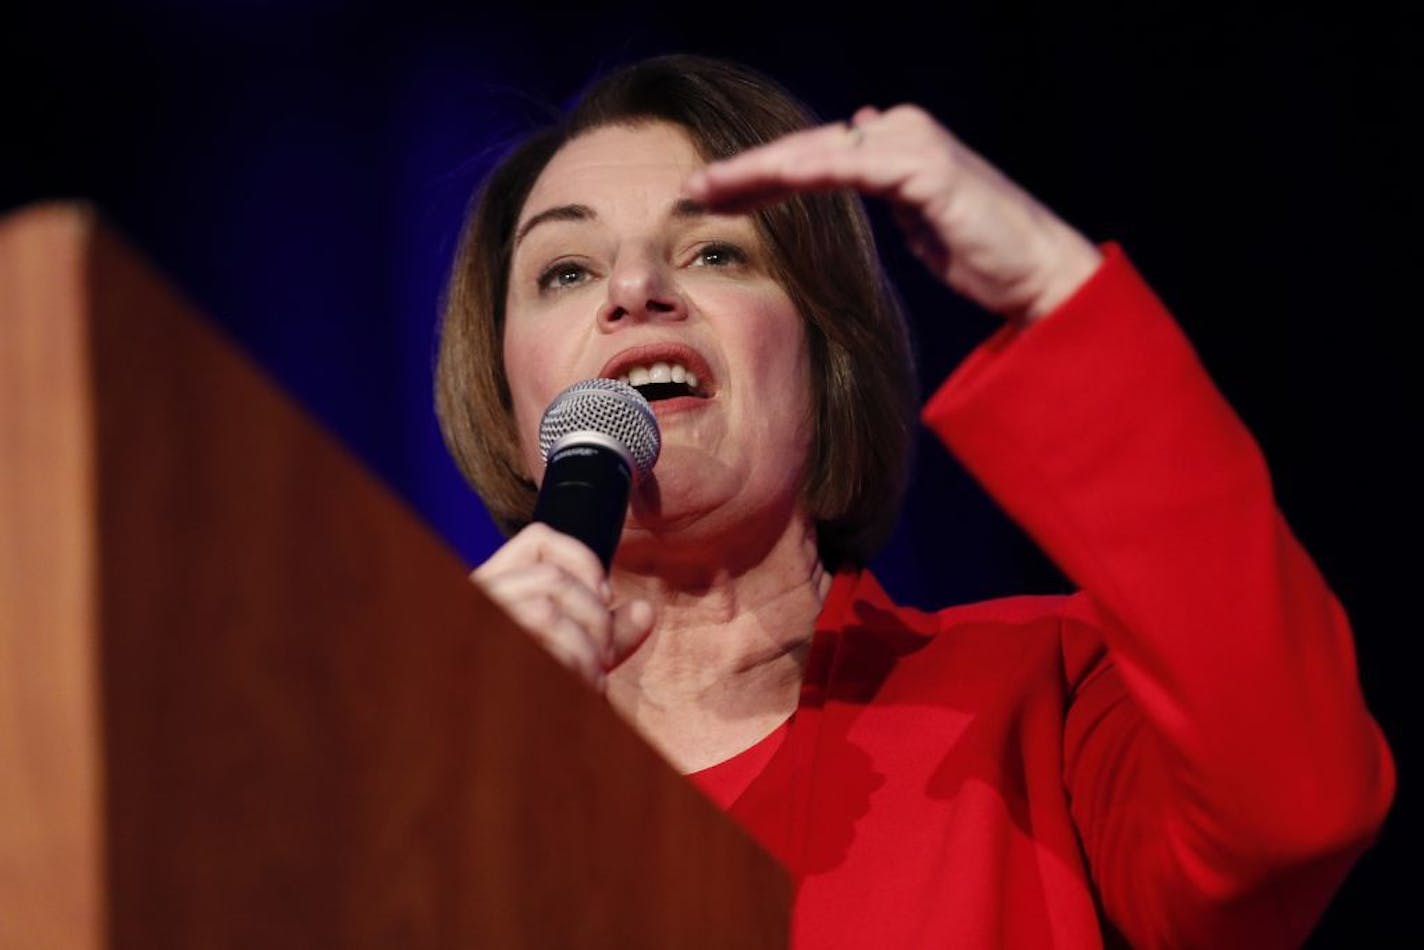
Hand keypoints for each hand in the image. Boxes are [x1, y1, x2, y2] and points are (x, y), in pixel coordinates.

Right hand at [471, 523, 654, 692]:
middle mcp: (476, 601)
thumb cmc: (535, 696)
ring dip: (587, 647)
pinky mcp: (485, 659)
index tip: (606, 595)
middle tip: (608, 655)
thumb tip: (646, 611)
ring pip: (546, 611)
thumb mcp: (576, 655)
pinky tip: (584, 691)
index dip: (582, 559)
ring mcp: (475, 627)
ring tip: (596, 678)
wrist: (503, 743)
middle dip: (596, 616)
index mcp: (494, 587)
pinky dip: (575, 668)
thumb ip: (609, 633)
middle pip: (551, 578)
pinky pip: (539, 648)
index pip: (536, 539)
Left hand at [683, 104, 1102, 322]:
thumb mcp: (919, 221)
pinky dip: (802, 174)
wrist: (1038, 271)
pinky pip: (849, 168)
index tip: (713, 195)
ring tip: (708, 189)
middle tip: (691, 189)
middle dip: (746, 170)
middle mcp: (901, 130)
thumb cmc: (982, 254)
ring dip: (758, 171)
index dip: (761, 174)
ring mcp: (912, 143)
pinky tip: (761, 184)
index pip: (814, 155)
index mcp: (896, 143)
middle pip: (806, 149)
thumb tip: (851, 157)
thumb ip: (886, 189)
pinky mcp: (923, 166)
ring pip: (816, 154)